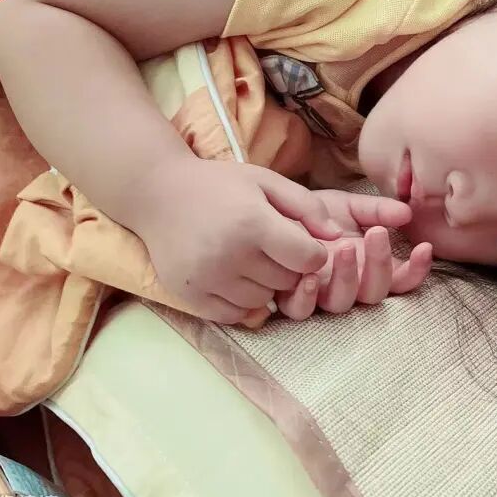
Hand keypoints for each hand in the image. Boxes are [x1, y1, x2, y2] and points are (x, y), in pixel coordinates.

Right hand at [130, 156, 341, 322]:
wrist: (157, 193)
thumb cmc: (219, 184)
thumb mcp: (267, 181)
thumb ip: (308, 206)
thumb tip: (338, 235)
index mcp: (253, 224)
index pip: (309, 259)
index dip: (314, 252)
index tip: (302, 241)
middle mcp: (230, 255)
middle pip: (288, 281)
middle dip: (290, 267)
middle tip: (273, 247)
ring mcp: (208, 279)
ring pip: (264, 300)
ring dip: (267, 285)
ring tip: (252, 259)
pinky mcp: (191, 296)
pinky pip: (235, 314)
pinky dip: (243, 301)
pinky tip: (235, 276)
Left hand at [272, 189, 430, 319]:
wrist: (272, 212)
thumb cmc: (313, 214)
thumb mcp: (348, 206)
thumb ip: (377, 211)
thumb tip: (406, 213)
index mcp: (368, 266)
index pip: (401, 278)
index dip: (416, 270)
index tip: (423, 247)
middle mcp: (349, 285)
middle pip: (374, 293)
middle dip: (380, 265)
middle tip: (376, 234)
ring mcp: (321, 294)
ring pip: (342, 303)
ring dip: (348, 278)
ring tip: (344, 248)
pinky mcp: (291, 297)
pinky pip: (302, 310)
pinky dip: (308, 297)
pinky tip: (310, 276)